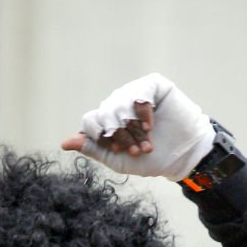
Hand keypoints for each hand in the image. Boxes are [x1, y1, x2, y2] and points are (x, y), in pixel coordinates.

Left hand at [62, 73, 214, 180]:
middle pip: (105, 113)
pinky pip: (139, 91)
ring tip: (147, 140)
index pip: (90, 121)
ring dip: (132, 125)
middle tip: (137, 150)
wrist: (183, 157)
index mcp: (107, 122)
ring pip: (120, 102)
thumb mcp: (117, 160)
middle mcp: (118, 105)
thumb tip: (64, 143)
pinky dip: (142, 110)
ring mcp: (135, 93)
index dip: (101, 136)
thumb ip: (92, 148)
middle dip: (121, 135)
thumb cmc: (150, 160)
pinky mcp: (153, 85)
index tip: (118, 150)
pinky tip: (150, 124)